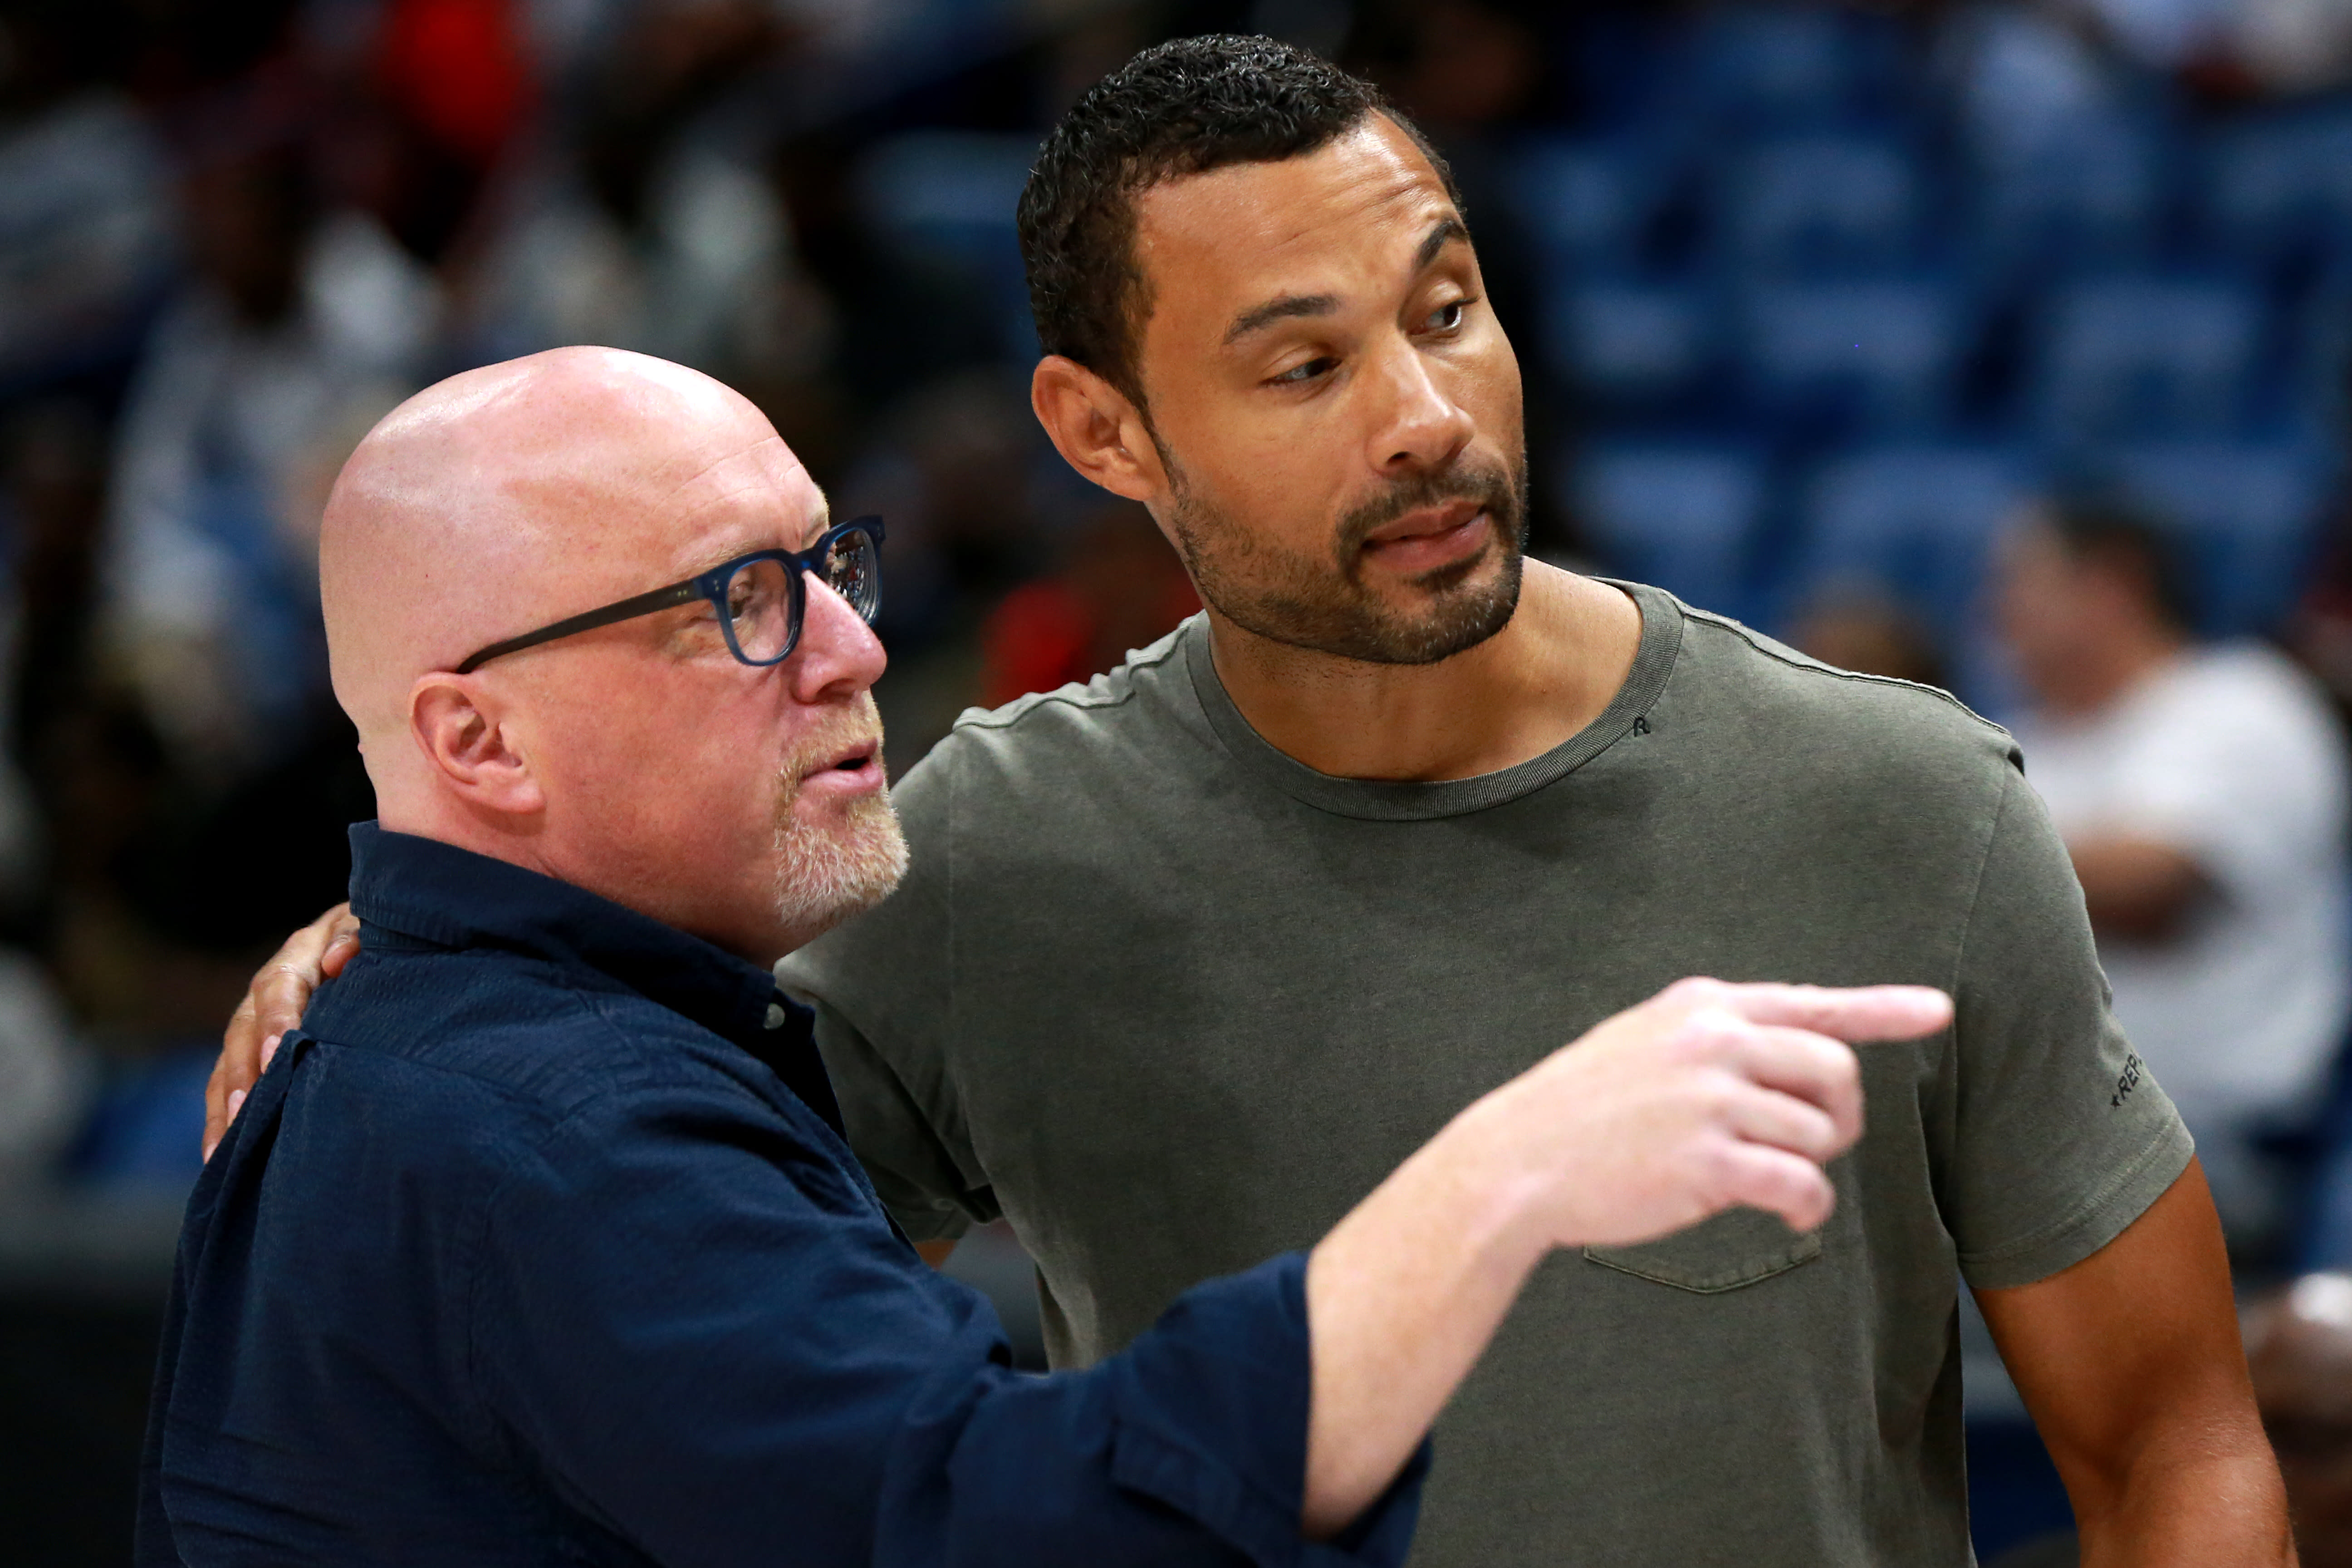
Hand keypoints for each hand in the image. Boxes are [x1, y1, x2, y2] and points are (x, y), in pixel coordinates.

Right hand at [203, 905, 361, 1160]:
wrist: (369, 941)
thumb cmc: (378, 937)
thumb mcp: (373, 926)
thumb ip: (356, 935)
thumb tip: (338, 959)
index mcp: (298, 958)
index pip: (279, 988)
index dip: (276, 1021)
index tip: (278, 1054)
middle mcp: (267, 993)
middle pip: (243, 1032)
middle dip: (243, 1074)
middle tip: (245, 1111)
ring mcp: (256, 1025)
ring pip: (229, 1065)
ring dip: (225, 1107)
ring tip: (221, 1150)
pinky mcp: (256, 1054)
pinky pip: (231, 1087)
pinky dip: (223, 1122)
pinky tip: (217, 1159)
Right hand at [1459, 976, 1952, 1249]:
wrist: (1517, 1162)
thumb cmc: (1582, 1111)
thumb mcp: (1643, 1041)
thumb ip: (1715, 1037)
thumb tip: (1794, 1055)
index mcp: (1701, 1006)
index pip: (1811, 1001)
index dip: (1883, 1007)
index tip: (1939, 1011)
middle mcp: (1713, 1041)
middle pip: (1834, 1068)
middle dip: (1839, 1112)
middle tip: (1813, 1143)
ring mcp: (1710, 1098)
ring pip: (1820, 1131)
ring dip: (1813, 1165)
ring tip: (1772, 1183)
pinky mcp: (1708, 1159)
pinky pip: (1801, 1181)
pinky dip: (1806, 1203)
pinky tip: (1787, 1212)